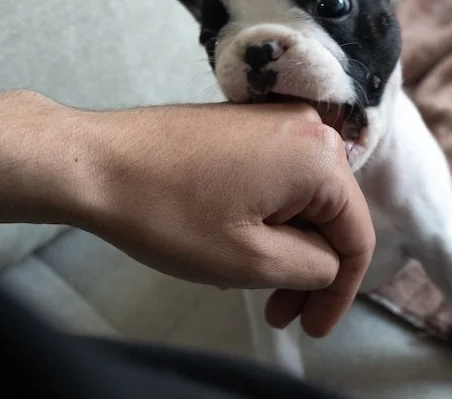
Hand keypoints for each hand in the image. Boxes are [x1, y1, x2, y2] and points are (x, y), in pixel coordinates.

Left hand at [74, 102, 374, 337]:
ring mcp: (270, 121)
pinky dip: (264, 220)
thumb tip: (328, 261)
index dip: (340, 294)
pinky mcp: (242, 126)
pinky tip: (235, 248)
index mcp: (319, 155)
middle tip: (279, 315)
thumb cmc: (168, 213)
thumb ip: (314, 267)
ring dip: (283, 248)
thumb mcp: (253, 260)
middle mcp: (304, 126)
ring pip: (298, 201)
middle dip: (307, 272)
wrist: (96, 163)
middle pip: (328, 216)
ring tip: (250, 286)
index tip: (312, 329)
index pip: (355, 237)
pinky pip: (272, 180)